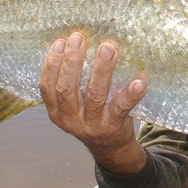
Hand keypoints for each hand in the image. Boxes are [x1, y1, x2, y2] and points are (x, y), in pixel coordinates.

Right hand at [39, 32, 148, 173]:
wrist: (111, 149)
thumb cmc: (93, 115)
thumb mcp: (75, 105)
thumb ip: (73, 83)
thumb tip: (77, 43)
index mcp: (57, 112)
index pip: (47, 86)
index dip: (52, 63)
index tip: (60, 41)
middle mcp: (71, 119)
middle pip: (67, 88)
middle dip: (72, 61)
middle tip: (79, 38)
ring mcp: (92, 124)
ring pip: (94, 95)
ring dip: (101, 70)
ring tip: (108, 49)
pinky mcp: (113, 126)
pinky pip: (121, 108)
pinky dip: (131, 93)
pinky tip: (139, 80)